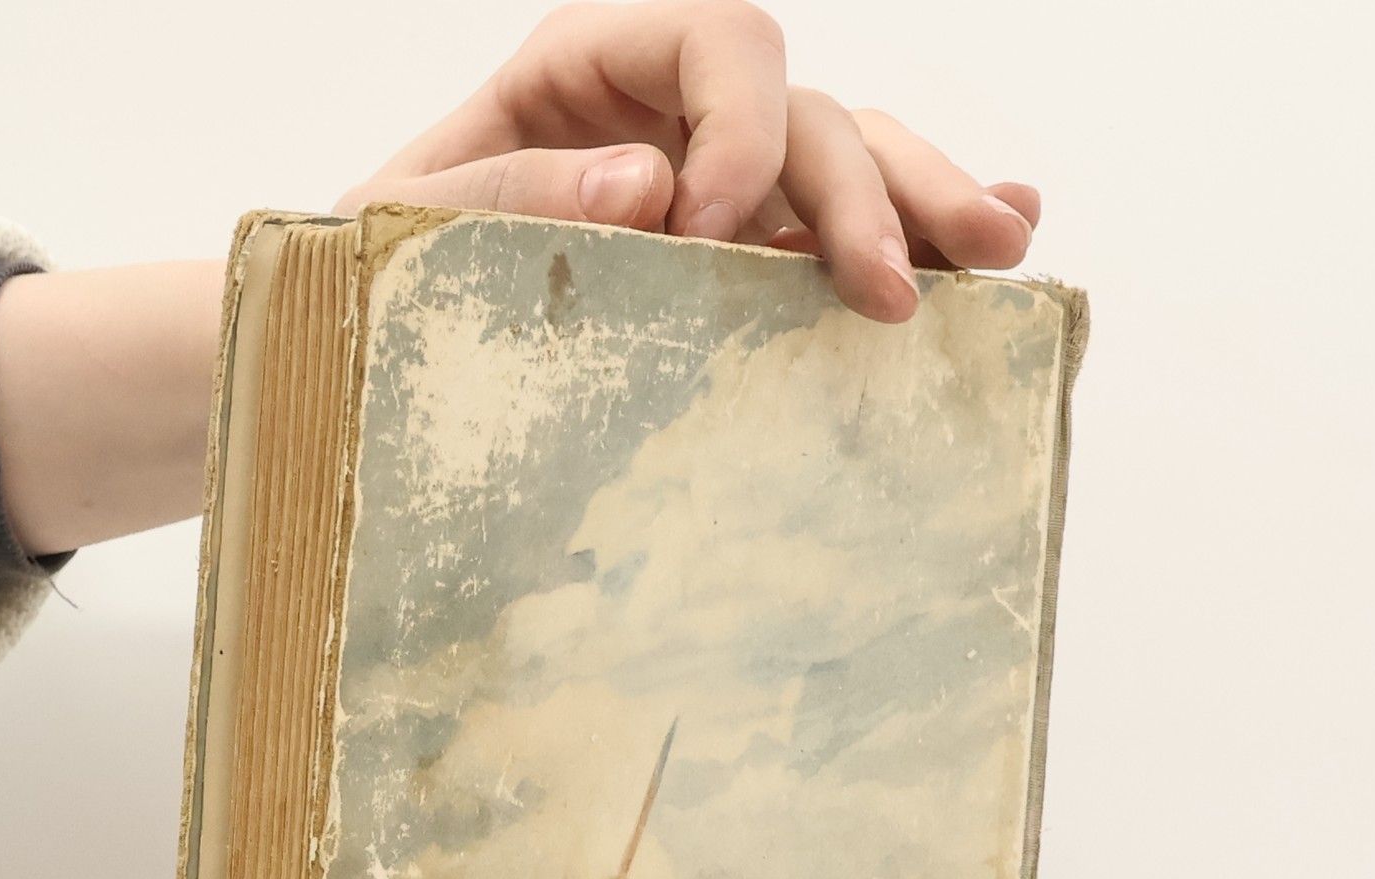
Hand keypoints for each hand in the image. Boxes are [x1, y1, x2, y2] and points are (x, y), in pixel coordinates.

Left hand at [336, 1, 1039, 323]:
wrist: (371, 343)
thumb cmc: (381, 273)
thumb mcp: (410, 225)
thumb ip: (511, 191)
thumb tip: (647, 182)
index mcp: (589, 67)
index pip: (714, 39)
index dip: (739, 125)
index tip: (706, 233)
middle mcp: (672, 112)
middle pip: (807, 107)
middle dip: (866, 187)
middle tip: (902, 281)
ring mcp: (719, 181)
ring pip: (849, 160)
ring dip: (925, 205)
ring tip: (1003, 249)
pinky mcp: (742, 255)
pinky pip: (838, 228)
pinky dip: (915, 229)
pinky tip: (997, 234)